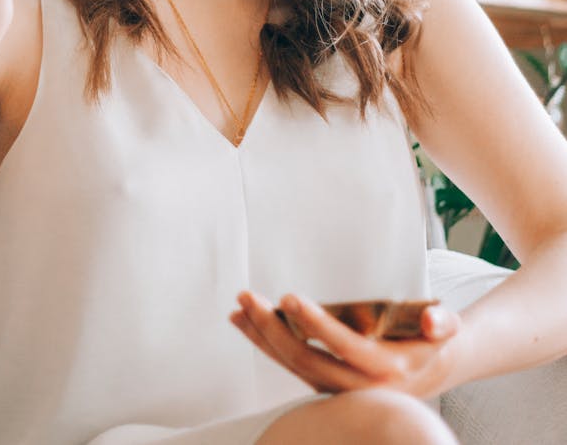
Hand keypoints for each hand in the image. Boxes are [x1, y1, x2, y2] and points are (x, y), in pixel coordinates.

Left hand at [230, 291, 460, 398]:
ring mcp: (338, 389)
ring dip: (262, 336)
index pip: (344, 347)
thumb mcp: (446, 332)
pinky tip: (245, 322)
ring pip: (293, 365)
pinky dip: (266, 343)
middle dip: (273, 329)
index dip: (316, 324)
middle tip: (248, 297)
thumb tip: (436, 321)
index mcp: (386, 370)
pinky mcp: (325, 384)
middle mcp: (358, 386)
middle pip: (307, 359)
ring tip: (238, 308)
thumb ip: (443, 325)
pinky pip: (291, 364)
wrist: (432, 372)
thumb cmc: (434, 342)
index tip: (290, 297)